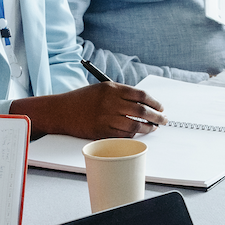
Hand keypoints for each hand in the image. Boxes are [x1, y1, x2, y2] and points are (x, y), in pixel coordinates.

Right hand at [10, 80, 164, 139]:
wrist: (61, 111)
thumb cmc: (81, 100)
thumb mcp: (101, 89)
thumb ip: (120, 94)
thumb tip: (142, 103)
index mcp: (112, 89)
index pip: (141, 95)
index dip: (154, 102)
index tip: (161, 107)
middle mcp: (110, 102)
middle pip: (141, 110)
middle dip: (156, 117)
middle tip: (163, 120)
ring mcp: (106, 118)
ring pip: (134, 125)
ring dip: (147, 128)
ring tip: (152, 128)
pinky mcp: (101, 131)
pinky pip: (123, 135)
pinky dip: (133, 135)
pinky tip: (137, 134)